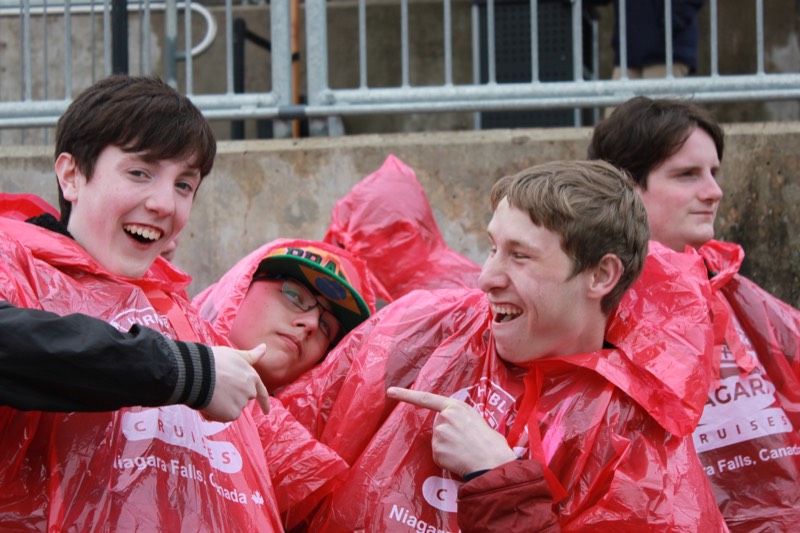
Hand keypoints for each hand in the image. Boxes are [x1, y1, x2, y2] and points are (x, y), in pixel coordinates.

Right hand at [201, 344, 269, 420]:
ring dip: (219, 406)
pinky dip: (213, 414)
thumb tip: (264, 347)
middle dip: (230, 399)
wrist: (198, 372)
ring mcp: (242, 403)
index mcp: (252, 377)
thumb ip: (250, 356)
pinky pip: (221, 417)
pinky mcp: (232, 414)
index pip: (261, 393)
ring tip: (207, 393)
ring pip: (229, 409)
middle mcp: (250, 391)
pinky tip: (205, 402)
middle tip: (214, 390)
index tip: (266, 412)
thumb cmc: (214, 361)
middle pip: (241, 400)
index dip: (264, 403)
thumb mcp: (234, 354)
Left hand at [387, 386, 516, 476]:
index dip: (407, 395)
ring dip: (448, 448)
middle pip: (438, 426)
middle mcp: (444, 418)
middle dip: (448, 435)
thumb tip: (455, 425)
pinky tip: (459, 460)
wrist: (494, 462)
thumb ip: (460, 418)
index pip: (427, 399)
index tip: (391, 391)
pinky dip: (447, 460)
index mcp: (456, 406)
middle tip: (466, 443)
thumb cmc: (491, 443)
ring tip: (465, 452)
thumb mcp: (477, 419)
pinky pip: (438, 456)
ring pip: (438, 442)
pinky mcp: (437, 450)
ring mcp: (439, 434)